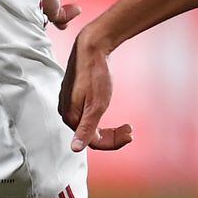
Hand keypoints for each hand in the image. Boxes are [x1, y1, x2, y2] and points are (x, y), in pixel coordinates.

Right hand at [59, 28, 134, 152]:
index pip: (92, 142)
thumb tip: (75, 149)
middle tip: (129, 130)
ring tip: (125, 125)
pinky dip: (100, 116)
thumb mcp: (96, 105)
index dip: (113, 142)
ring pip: (90, 124)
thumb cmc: (94, 74)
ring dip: (108, 128)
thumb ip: (86, 129)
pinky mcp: (74, 96)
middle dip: (112, 136)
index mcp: (71, 117)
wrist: (91, 48)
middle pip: (91, 135)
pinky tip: (108, 110)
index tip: (130, 135)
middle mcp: (67, 112)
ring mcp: (70, 103)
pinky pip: (87, 114)